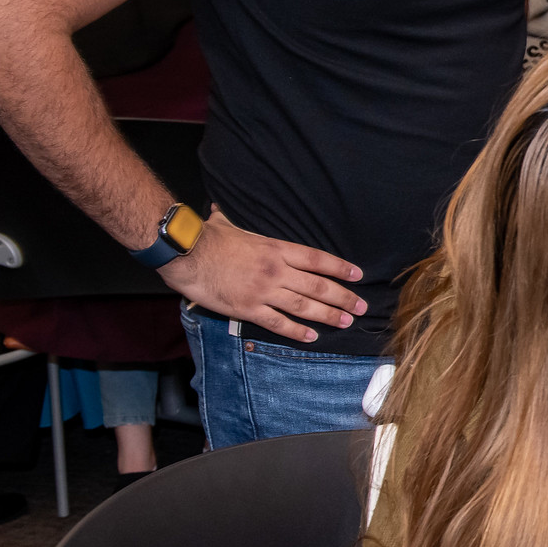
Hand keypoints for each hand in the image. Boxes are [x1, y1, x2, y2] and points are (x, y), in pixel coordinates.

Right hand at [158, 208, 365, 343]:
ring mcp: (263, 291)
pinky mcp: (248, 309)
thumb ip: (235, 221)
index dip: (340, 268)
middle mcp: (276, 271)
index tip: (357, 275)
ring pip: (304, 306)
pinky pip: (278, 323)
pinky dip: (297, 331)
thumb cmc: (207, 237)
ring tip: (346, 322)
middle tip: (361, 307)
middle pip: (318, 286)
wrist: (186, 253)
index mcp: (276, 249)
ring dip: (328, 315)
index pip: (317, 259)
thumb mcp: (230, 223)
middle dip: (343, 298)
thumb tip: (221, 209)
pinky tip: (311, 337)